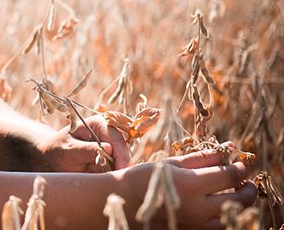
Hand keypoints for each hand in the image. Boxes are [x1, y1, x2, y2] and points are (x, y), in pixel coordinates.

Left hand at [37, 114, 130, 172]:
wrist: (51, 160)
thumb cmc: (57, 150)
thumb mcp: (68, 149)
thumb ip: (87, 149)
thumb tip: (108, 148)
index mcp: (98, 124)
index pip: (116, 137)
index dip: (121, 153)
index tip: (121, 168)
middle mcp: (107, 135)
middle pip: (123, 151)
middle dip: (121, 165)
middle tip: (118, 179)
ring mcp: (110, 149)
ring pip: (122, 163)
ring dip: (116, 172)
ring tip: (106, 180)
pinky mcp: (110, 162)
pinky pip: (116, 171)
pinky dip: (112, 177)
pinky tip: (106, 182)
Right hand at [118, 146, 256, 229]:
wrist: (124, 202)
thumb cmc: (145, 177)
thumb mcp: (171, 163)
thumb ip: (201, 157)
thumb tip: (227, 149)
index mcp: (190, 185)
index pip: (228, 176)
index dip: (239, 168)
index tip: (240, 163)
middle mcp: (197, 207)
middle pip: (238, 199)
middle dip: (248, 189)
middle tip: (246, 181)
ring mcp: (196, 224)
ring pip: (232, 217)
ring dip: (241, 205)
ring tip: (238, 195)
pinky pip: (219, 227)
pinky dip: (227, 217)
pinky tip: (223, 207)